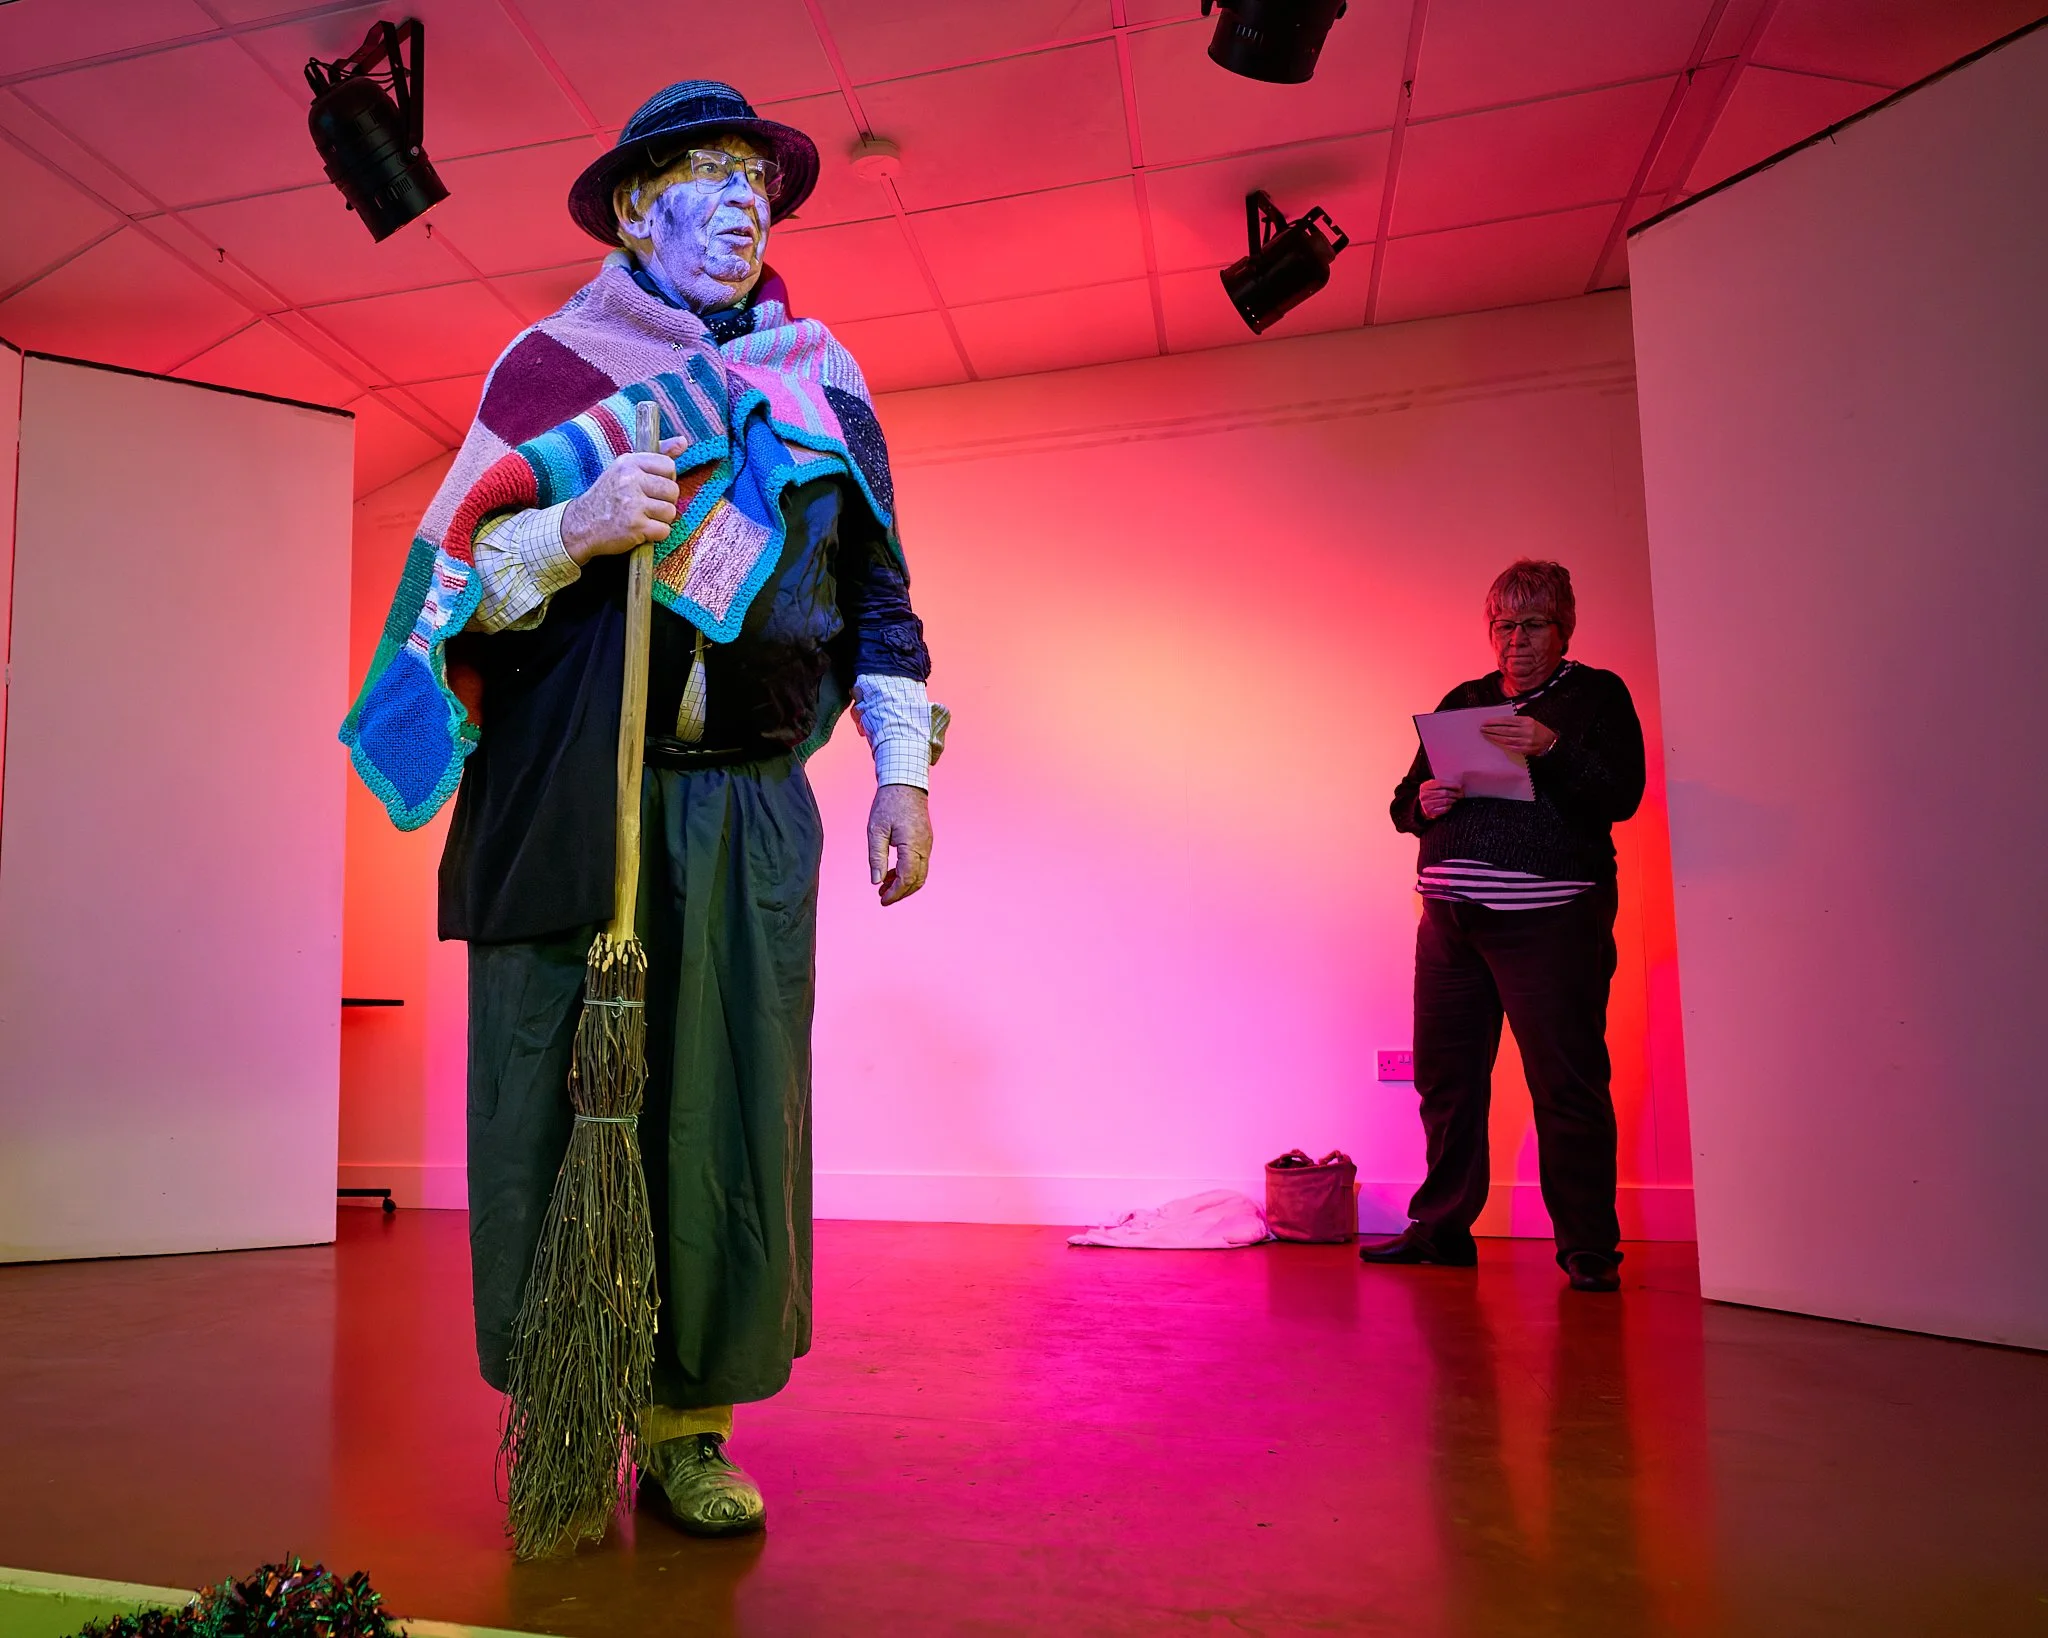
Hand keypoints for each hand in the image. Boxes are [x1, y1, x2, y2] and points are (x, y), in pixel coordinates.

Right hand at [561, 438, 692, 563]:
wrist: (581, 525)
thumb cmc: (608, 496)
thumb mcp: (625, 469)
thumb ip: (656, 455)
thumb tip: (684, 441)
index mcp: (629, 462)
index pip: (668, 466)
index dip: (665, 479)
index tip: (652, 487)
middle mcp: (630, 480)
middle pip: (673, 490)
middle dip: (664, 501)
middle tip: (646, 506)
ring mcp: (632, 503)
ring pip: (670, 512)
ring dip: (660, 519)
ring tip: (642, 518)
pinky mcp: (635, 526)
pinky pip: (664, 531)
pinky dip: (655, 534)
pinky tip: (640, 530)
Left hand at [868, 784, 931, 905]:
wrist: (905, 783)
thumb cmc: (888, 804)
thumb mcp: (876, 830)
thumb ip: (876, 857)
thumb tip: (876, 881)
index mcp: (912, 845)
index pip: (907, 879)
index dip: (895, 893)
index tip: (882, 900)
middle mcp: (924, 847)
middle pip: (917, 880)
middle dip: (901, 893)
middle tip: (883, 898)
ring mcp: (927, 844)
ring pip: (920, 874)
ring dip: (904, 884)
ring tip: (884, 887)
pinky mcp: (926, 840)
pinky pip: (920, 864)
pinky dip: (908, 873)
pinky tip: (892, 872)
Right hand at [1418, 779, 1462, 819]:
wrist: (1423, 808)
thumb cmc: (1431, 795)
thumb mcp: (1432, 787)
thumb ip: (1441, 784)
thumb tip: (1457, 784)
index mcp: (1424, 787)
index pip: (1439, 783)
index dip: (1451, 784)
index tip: (1459, 786)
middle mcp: (1424, 795)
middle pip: (1444, 792)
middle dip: (1455, 793)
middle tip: (1461, 794)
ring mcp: (1426, 804)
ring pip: (1445, 801)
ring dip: (1453, 800)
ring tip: (1456, 799)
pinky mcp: (1430, 812)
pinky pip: (1444, 809)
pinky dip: (1449, 806)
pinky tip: (1451, 805)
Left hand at [1479, 715, 1556, 757]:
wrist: (1551, 742)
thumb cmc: (1538, 730)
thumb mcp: (1530, 720)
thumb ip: (1517, 719)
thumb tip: (1501, 719)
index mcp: (1526, 721)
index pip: (1507, 720)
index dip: (1495, 721)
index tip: (1486, 722)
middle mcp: (1526, 730)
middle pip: (1505, 730)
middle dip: (1492, 729)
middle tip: (1482, 729)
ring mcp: (1525, 741)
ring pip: (1506, 739)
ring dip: (1494, 737)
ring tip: (1485, 735)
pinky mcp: (1525, 749)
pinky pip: (1510, 747)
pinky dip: (1501, 744)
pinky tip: (1494, 742)